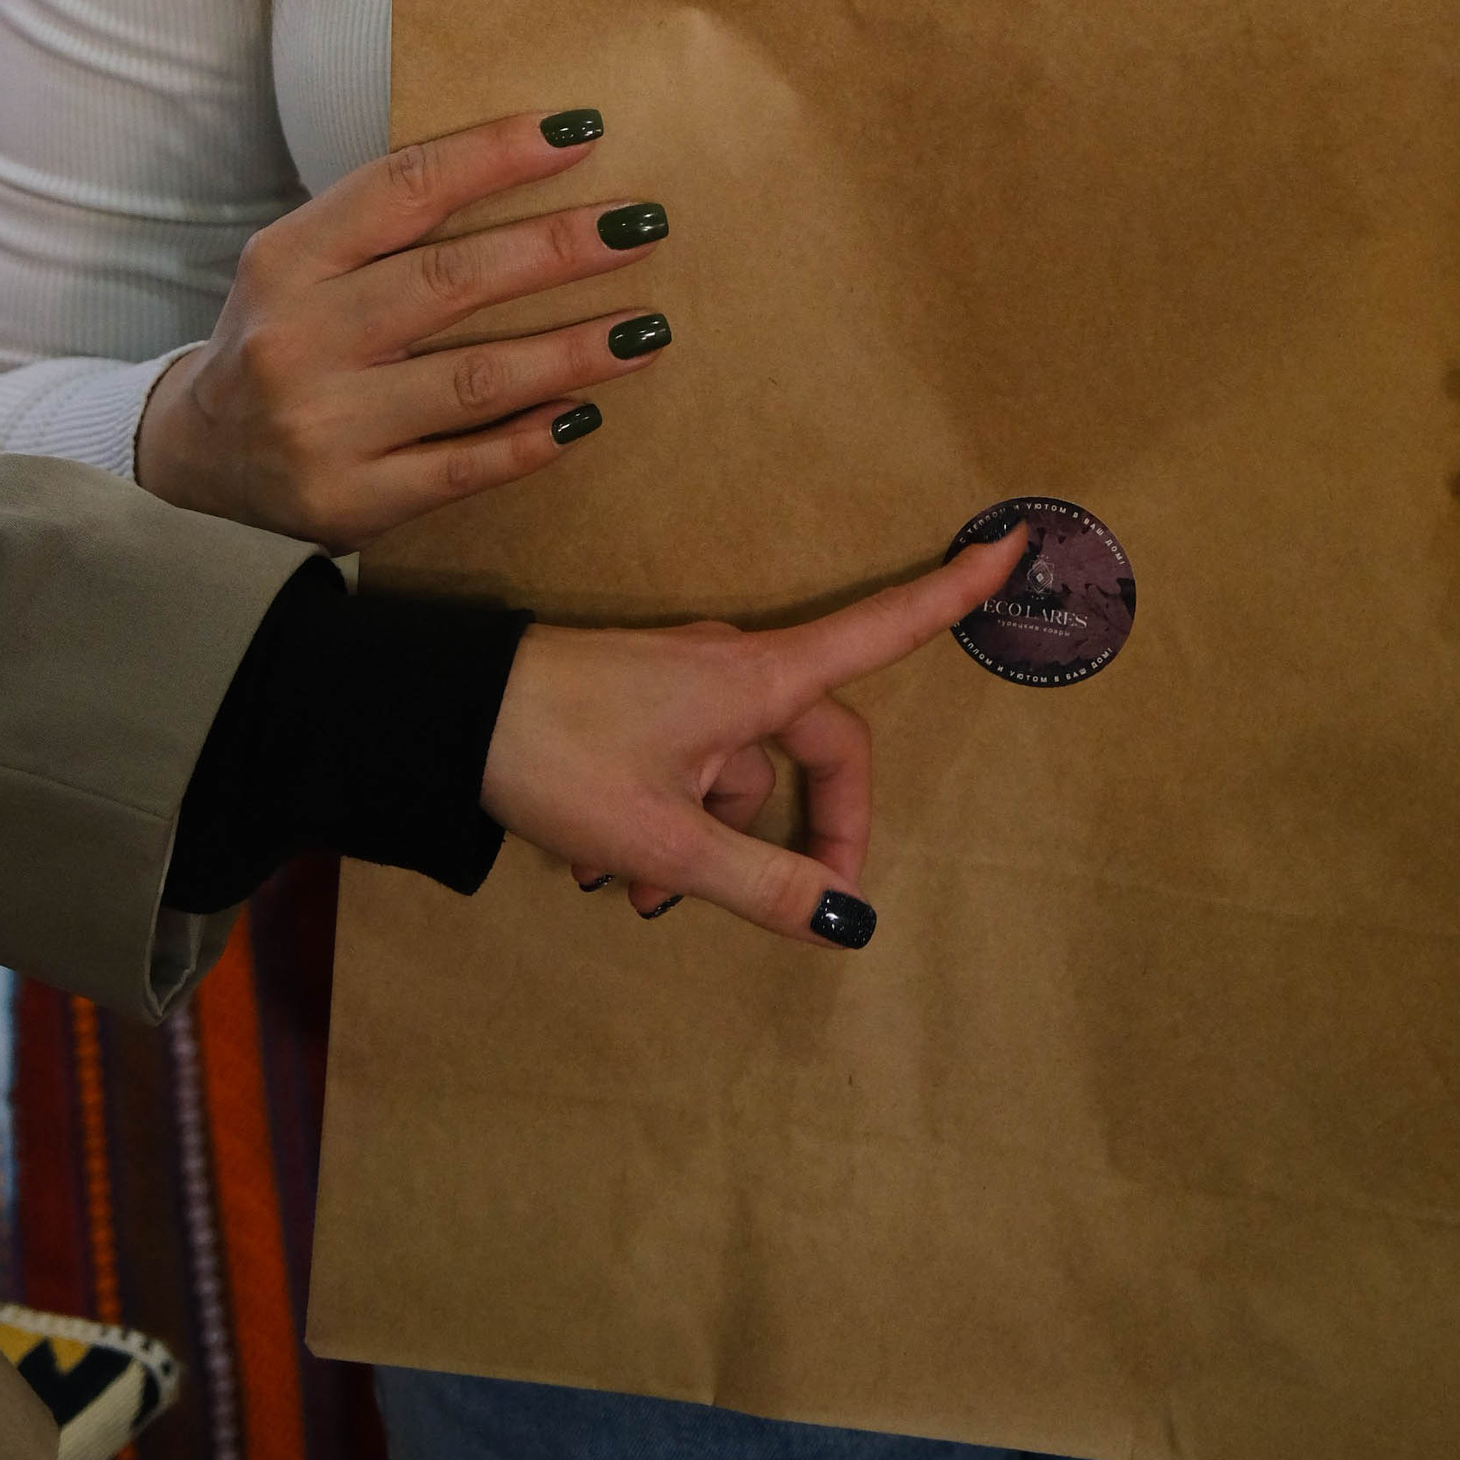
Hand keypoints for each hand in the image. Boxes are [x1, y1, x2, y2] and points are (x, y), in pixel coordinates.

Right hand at [136, 108, 672, 550]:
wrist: (200, 458)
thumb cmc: (284, 338)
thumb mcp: (302, 264)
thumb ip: (387, 226)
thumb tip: (533, 168)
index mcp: (287, 261)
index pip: (402, 188)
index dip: (494, 155)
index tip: (580, 132)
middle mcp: (297, 340)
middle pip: (449, 281)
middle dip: (557, 249)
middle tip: (640, 226)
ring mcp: (322, 427)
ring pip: (472, 379)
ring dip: (572, 352)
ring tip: (645, 328)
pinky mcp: (351, 501)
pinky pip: (465, 468)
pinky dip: (532, 439)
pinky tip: (586, 412)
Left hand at [480, 526, 1026, 939]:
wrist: (447, 710)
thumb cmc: (557, 755)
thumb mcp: (664, 839)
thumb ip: (760, 882)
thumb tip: (849, 920)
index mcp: (759, 682)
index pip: (883, 627)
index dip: (951, 591)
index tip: (1012, 540)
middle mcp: (735, 669)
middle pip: (818, 744)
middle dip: (813, 829)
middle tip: (803, 907)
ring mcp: (688, 682)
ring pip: (742, 770)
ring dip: (714, 841)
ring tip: (639, 900)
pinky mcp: (646, 700)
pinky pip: (693, 766)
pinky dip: (672, 822)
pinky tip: (612, 874)